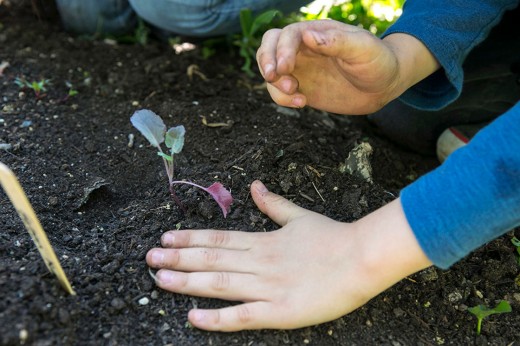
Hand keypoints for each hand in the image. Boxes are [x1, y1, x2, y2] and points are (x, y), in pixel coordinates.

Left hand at [146, 181, 430, 330]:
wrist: (363, 258)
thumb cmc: (333, 237)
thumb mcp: (300, 216)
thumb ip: (274, 203)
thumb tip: (255, 185)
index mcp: (263, 241)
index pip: (218, 239)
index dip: (190, 239)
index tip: (166, 239)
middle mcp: (259, 262)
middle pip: (212, 260)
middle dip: (178, 259)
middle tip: (148, 258)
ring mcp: (268, 287)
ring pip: (220, 284)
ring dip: (187, 282)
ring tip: (159, 279)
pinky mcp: (281, 312)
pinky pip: (243, 316)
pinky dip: (217, 318)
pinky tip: (193, 317)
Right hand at [256, 20, 438, 114]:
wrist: (383, 86)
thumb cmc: (378, 62)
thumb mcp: (363, 49)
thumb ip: (338, 41)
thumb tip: (307, 36)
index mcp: (317, 32)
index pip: (287, 35)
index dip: (281, 50)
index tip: (286, 68)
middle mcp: (304, 48)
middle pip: (269, 45)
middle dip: (265, 61)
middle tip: (273, 77)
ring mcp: (301, 68)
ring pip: (270, 70)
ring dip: (274, 84)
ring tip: (295, 94)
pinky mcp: (301, 87)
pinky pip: (279, 92)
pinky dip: (282, 98)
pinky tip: (301, 102)